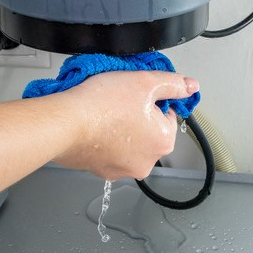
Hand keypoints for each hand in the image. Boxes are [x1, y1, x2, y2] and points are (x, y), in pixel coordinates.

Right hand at [53, 71, 199, 180]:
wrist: (63, 124)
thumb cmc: (101, 105)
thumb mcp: (144, 82)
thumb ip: (173, 84)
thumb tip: (190, 86)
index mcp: (163, 142)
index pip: (166, 114)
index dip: (150, 99)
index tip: (135, 94)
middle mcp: (146, 162)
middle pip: (148, 130)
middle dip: (136, 115)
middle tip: (118, 101)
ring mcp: (122, 170)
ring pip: (128, 141)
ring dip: (120, 128)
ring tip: (103, 113)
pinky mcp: (100, 170)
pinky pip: (108, 151)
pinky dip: (103, 139)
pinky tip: (94, 125)